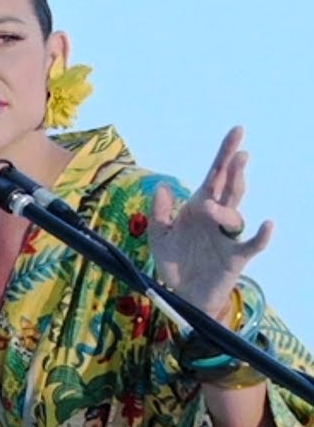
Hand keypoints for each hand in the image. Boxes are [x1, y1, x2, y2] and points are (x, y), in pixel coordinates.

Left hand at [149, 126, 273, 318]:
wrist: (183, 294)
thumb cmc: (175, 262)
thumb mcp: (160, 236)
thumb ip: (160, 213)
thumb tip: (164, 186)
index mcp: (199, 208)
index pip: (214, 177)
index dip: (224, 155)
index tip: (237, 132)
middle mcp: (216, 218)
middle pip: (229, 189)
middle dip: (234, 171)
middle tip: (240, 152)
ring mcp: (228, 237)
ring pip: (234, 215)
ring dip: (223, 210)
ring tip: (208, 207)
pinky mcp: (236, 257)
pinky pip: (252, 244)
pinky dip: (261, 235)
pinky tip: (268, 224)